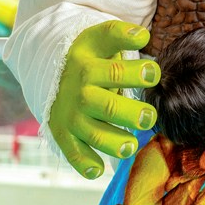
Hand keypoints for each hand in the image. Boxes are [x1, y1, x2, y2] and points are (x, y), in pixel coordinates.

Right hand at [49, 20, 160, 178]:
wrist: (51, 72)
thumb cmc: (90, 57)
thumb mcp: (100, 39)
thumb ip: (121, 35)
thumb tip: (143, 35)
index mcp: (88, 65)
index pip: (114, 70)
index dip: (136, 72)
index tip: (153, 73)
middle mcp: (78, 91)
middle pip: (108, 106)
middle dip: (132, 114)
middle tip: (149, 117)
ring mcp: (70, 114)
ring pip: (94, 134)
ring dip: (114, 143)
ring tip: (131, 145)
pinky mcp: (63, 134)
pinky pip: (73, 153)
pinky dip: (85, 164)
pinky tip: (98, 169)